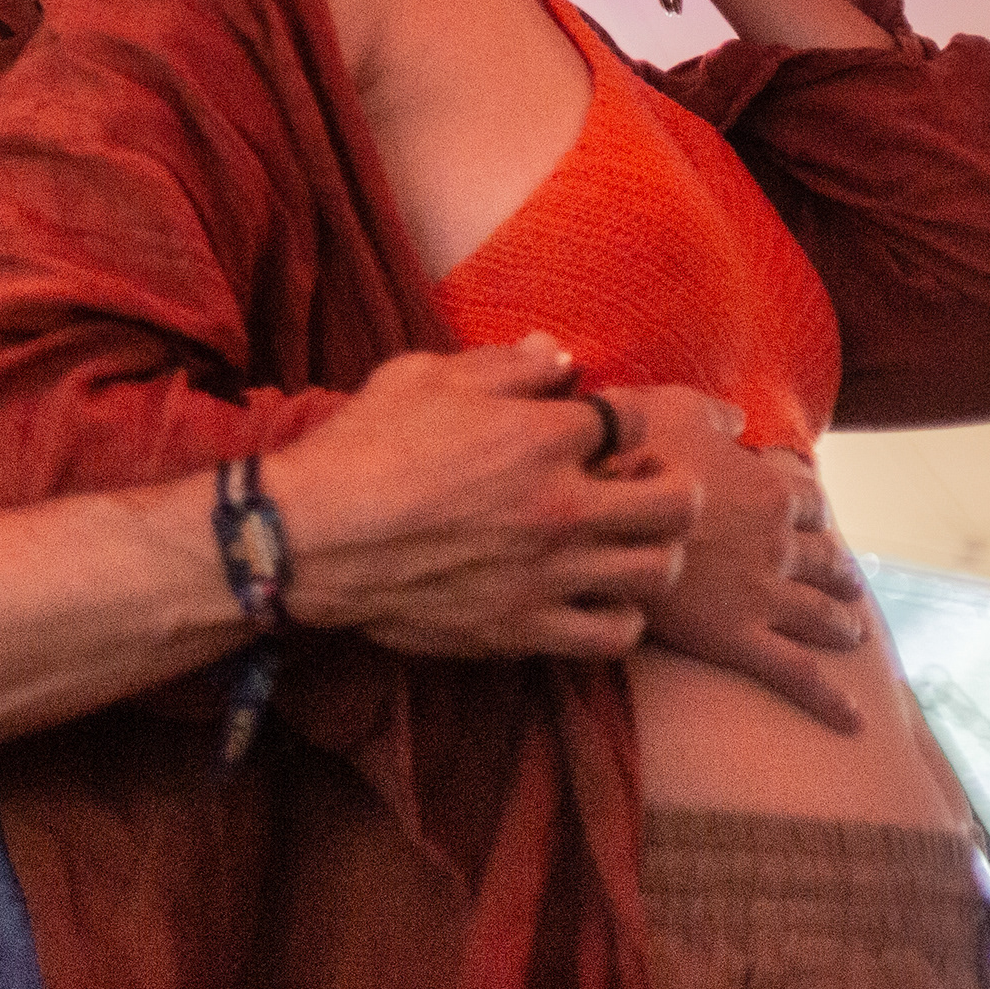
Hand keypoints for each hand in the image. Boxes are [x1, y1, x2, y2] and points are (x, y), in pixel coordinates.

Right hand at [261, 338, 697, 659]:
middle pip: (678, 501)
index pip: (633, 417)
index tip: (597, 423)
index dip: (620, 415)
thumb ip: (503, 365)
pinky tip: (591, 591)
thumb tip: (558, 355)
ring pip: (659, 570)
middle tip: (639, 479)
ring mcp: (550, 574)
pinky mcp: (526, 627)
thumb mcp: (422, 377)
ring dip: (651, 548)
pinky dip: (619, 613)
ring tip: (621, 537)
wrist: (310, 537)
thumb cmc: (362, 446)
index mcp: (541, 437)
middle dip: (670, 482)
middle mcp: (562, 506)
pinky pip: (616, 633)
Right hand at [609, 391, 869, 732]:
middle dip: (840, 571)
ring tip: (852, 632)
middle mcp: (779, 545)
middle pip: (827, 559)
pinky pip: (796, 674)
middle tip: (846, 581)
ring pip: (822, 615)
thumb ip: (712, 412)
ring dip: (843, 623)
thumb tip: (739, 415)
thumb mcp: (668, 408)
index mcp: (768, 491)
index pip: (810, 499)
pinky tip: (854, 721)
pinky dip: (830, 700)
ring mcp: (764, 595)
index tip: (811, 514)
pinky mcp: (739, 638)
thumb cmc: (626, 456)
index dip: (813, 507)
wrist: (592, 524)